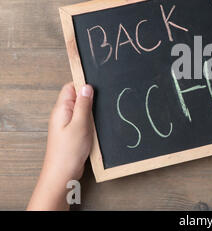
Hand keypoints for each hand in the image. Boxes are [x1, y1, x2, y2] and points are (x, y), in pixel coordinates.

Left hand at [28, 82, 93, 209]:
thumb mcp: (80, 124)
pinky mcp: (73, 133)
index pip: (70, 87)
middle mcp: (63, 115)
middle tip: (101, 103)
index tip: (97, 86)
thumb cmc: (68, 152)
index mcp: (61, 109)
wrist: (63, 174)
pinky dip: (91, 121)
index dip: (83, 84)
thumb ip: (84, 104)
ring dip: (91, 111)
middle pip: (77, 97)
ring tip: (99, 117)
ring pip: (82, 110)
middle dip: (90, 98)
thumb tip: (87, 87)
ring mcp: (67, 124)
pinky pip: (83, 121)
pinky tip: (97, 126)